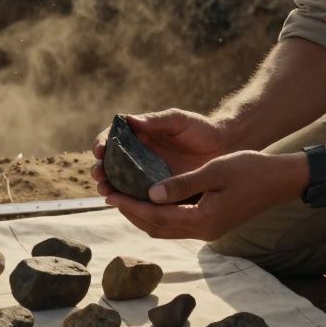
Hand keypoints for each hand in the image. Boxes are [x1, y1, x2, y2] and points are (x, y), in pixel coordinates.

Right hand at [90, 109, 230, 195]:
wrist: (225, 150)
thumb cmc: (201, 129)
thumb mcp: (179, 120)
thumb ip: (156, 120)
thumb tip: (128, 120)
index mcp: (138, 136)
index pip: (111, 139)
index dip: (101, 144)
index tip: (99, 150)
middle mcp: (138, 157)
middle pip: (110, 164)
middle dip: (101, 171)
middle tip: (100, 177)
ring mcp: (147, 176)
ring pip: (121, 184)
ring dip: (110, 189)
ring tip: (108, 193)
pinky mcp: (159, 193)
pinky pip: (140, 200)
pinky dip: (130, 204)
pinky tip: (125, 207)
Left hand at [104, 150, 307, 240]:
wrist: (281, 180)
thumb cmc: (250, 170)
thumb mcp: (214, 171)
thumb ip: (182, 184)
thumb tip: (150, 193)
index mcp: (203, 220)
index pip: (156, 216)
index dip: (131, 206)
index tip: (111, 195)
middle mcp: (203, 231)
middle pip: (157, 228)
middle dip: (132, 213)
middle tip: (110, 196)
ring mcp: (208, 230)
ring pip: (166, 229)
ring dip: (143, 216)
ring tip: (123, 199)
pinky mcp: (212, 224)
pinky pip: (177, 224)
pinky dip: (159, 214)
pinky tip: (151, 200)